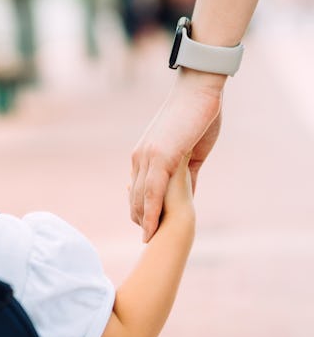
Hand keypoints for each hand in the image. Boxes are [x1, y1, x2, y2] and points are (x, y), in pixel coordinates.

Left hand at [130, 69, 223, 241]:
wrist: (199, 91)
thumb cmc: (197, 117)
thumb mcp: (191, 153)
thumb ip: (188, 175)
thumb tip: (190, 193)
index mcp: (145, 155)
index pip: (139, 190)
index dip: (142, 211)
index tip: (145, 231)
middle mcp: (141, 157)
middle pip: (136, 197)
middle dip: (141, 221)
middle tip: (146, 244)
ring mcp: (149, 156)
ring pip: (142, 197)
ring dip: (144, 222)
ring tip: (148, 244)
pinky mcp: (162, 155)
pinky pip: (154, 189)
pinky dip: (152, 211)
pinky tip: (152, 228)